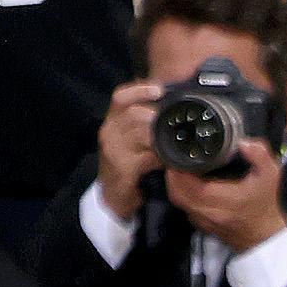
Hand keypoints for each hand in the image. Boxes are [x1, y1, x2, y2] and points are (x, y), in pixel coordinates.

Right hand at [94, 79, 161, 220]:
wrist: (112, 197)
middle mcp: (109, 132)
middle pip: (132, 113)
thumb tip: (173, 107)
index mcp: (113, 121)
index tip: (159, 88)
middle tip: (176, 121)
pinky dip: (160, 157)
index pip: (121, 97)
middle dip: (156, 116)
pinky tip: (167, 160)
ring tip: (175, 140)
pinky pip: (145, 158)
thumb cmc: (127, 165)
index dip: (139, 89)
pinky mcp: (122, 169)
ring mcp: (114, 151)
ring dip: (160, 136)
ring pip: (139, 133)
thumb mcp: (133, 139)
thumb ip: (146, 123)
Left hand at [160, 140, 286, 259]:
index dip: (179, 168)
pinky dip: (182, 194)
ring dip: (175, 184)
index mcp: (222, 200)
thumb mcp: (270, 176)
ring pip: (178, 201)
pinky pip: (185, 207)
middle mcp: (208, 212)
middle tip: (175, 156)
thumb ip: (260, 155)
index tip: (180, 152)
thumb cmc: (267, 206)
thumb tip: (243, 143)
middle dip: (172, 174)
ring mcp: (203, 220)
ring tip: (180, 166)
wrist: (265, 238)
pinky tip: (188, 182)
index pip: (187, 185)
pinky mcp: (202, 224)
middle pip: (177, 192)